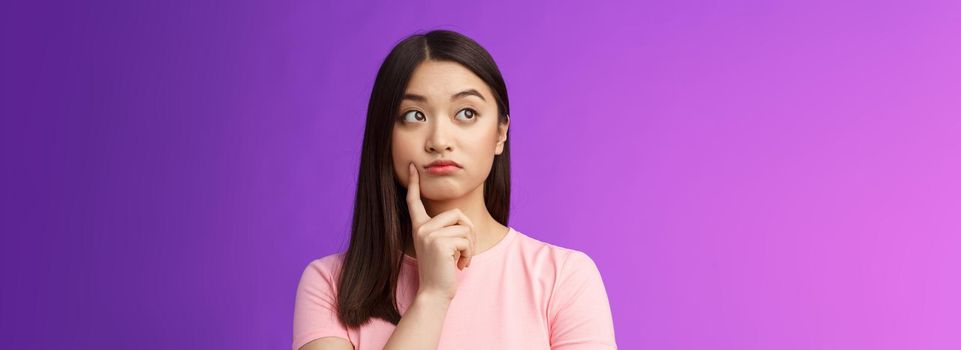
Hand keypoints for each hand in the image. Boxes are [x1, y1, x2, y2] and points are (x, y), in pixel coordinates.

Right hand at [406, 162, 476, 300]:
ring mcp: (429, 235)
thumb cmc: (440, 271)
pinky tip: (460, 265)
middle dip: (469, 232)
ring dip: (470, 246)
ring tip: (461, 260)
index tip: (413, 167)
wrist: (434, 293)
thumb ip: (445, 231)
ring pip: (465, 228)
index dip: (413, 184)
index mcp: (419, 227)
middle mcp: (421, 228)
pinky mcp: (440, 243)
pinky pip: (466, 239)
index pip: (414, 201)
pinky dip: (469, 254)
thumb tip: (460, 218)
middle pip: (457, 213)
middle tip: (466, 250)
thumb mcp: (440, 246)